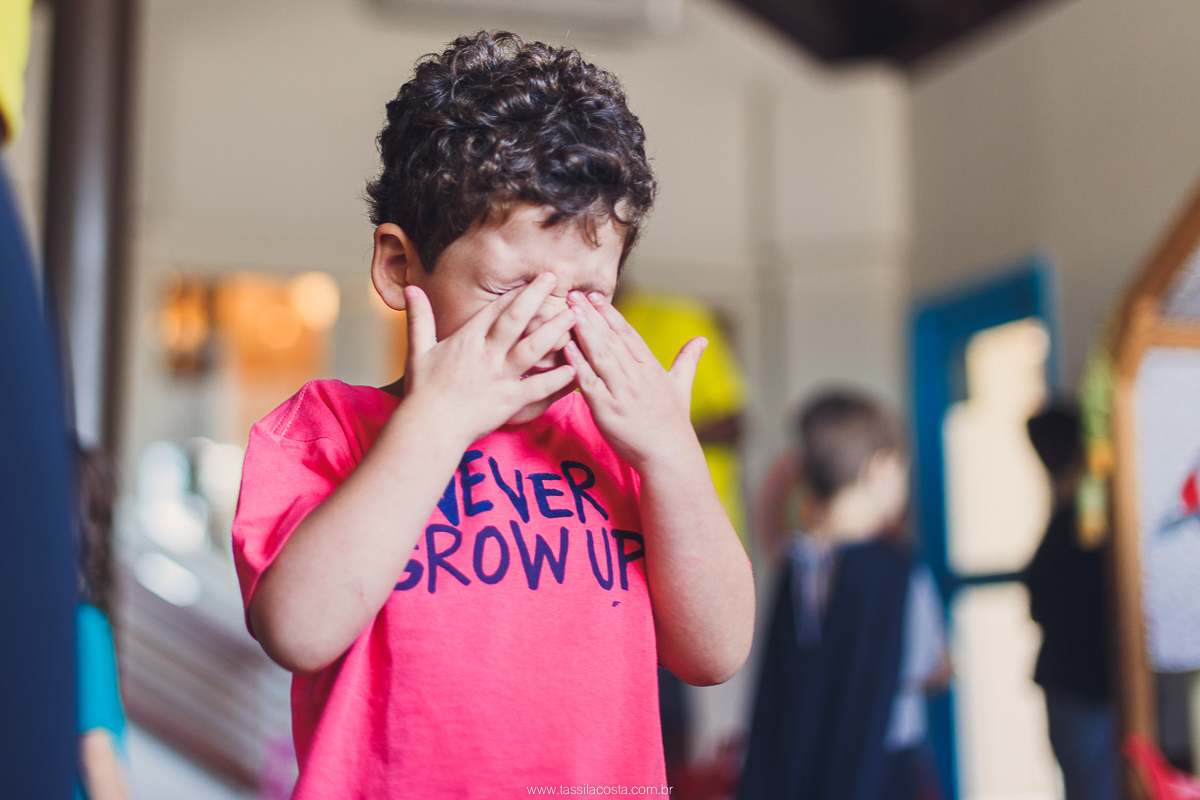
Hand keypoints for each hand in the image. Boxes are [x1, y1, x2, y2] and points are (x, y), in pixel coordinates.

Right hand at [401, 273, 576, 445]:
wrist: (429, 428)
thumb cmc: (423, 391)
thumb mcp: (417, 350)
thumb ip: (419, 318)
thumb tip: (411, 288)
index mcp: (466, 341)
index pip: (494, 310)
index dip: (515, 293)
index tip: (532, 280)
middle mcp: (486, 355)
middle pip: (515, 321)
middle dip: (536, 297)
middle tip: (555, 279)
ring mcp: (500, 378)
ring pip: (532, 349)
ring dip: (554, 331)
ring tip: (573, 316)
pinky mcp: (510, 401)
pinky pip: (538, 387)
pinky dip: (557, 378)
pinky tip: (574, 366)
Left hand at [563, 290, 705, 470]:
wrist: (670, 456)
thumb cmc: (673, 423)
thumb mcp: (682, 386)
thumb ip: (687, 360)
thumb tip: (702, 339)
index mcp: (651, 368)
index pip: (628, 334)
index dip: (610, 313)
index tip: (595, 296)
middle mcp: (637, 376)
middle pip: (611, 339)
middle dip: (591, 315)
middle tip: (574, 294)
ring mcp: (622, 392)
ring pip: (600, 355)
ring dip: (583, 331)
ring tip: (568, 312)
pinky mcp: (608, 411)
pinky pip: (590, 382)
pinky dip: (578, 364)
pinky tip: (566, 348)